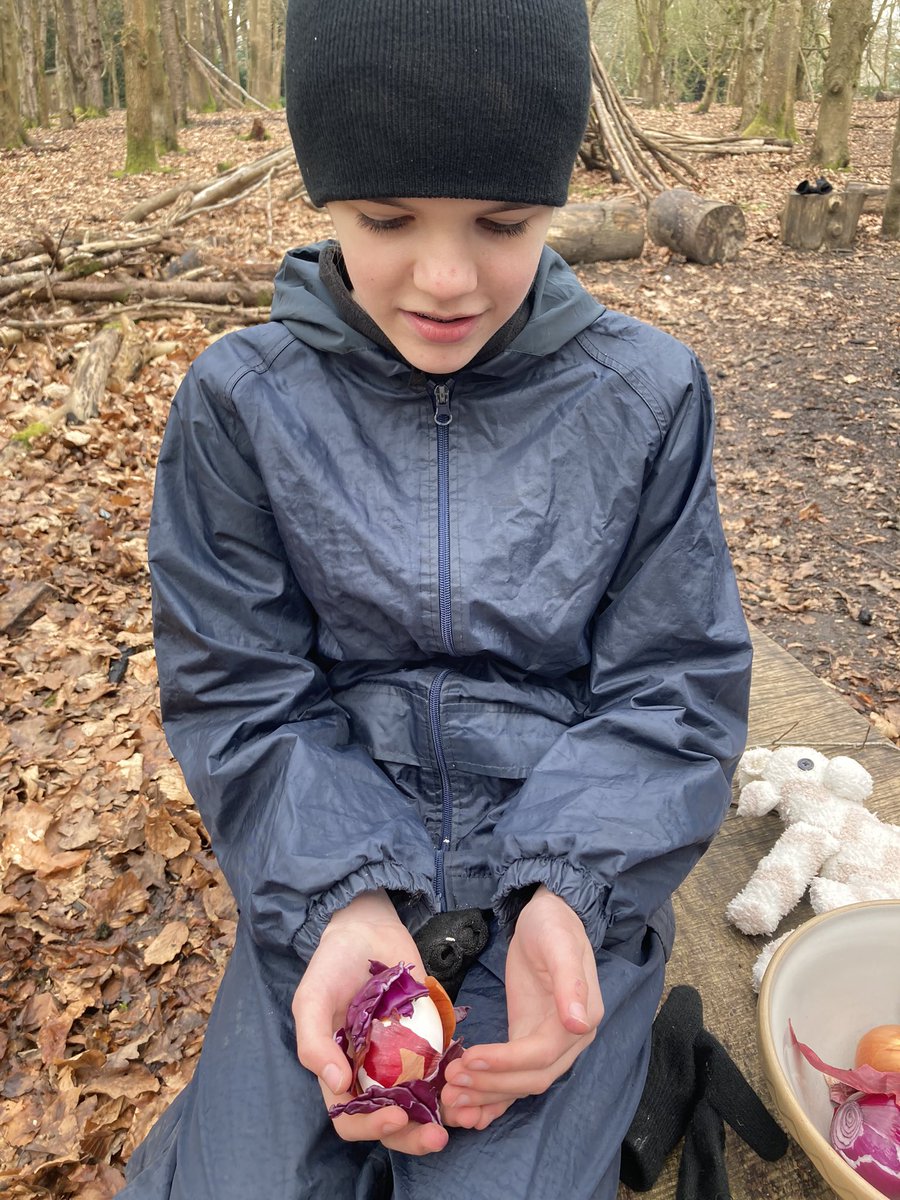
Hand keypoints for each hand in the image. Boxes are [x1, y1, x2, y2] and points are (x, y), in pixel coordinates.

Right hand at [292, 889, 448, 1155]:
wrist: (367, 930)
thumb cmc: (332, 966)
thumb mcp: (311, 999)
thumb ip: (314, 1042)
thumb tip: (336, 1084)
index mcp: (339, 1073)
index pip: (352, 1119)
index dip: (372, 1127)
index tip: (396, 1117)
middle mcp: (371, 1075)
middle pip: (392, 1122)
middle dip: (413, 1136)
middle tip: (438, 1136)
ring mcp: (402, 1060)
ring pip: (420, 1105)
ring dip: (439, 1118)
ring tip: (461, 1119)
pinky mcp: (429, 1040)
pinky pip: (442, 1072)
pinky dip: (456, 1085)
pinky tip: (472, 1085)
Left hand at [442, 886, 602, 1130]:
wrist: (548, 917)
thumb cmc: (554, 926)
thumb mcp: (559, 945)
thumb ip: (570, 983)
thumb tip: (580, 1023)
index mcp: (583, 1019)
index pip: (542, 1054)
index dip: (506, 1062)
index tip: (470, 1060)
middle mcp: (570, 1040)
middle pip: (531, 1078)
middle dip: (491, 1085)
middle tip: (451, 1083)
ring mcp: (549, 1042)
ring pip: (521, 1083)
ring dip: (487, 1097)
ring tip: (450, 1100)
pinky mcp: (528, 1039)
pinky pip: (513, 1075)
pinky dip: (493, 1095)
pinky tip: (469, 1109)